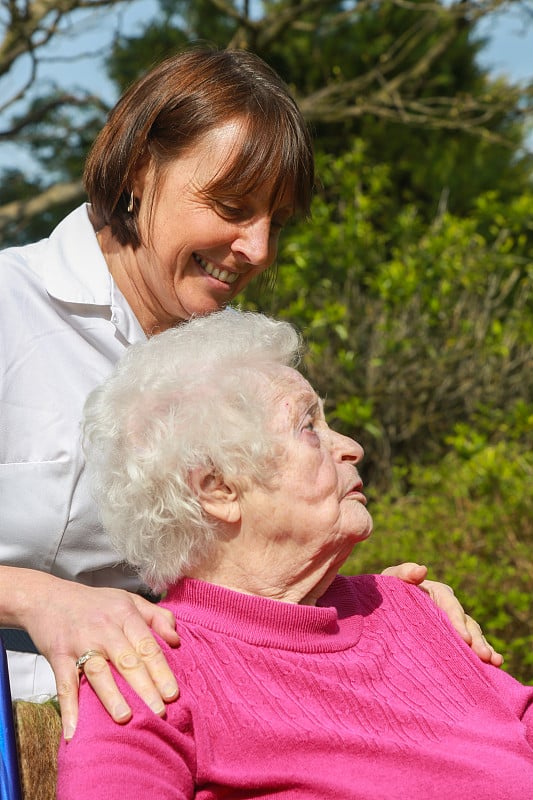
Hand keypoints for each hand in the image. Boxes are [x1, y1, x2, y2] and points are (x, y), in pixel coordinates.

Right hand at [20, 573, 179, 740]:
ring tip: (125, 719)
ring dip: (111, 696)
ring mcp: (80, 642)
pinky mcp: (58, 656)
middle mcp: (104, 628)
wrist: (47, 597)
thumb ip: (156, 616)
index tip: (173, 694)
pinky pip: (64, 684)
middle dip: (144, 687)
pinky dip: (69, 709)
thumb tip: (176, 640)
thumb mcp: (128, 600)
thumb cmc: (95, 603)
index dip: (161, 670)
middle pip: (127, 660)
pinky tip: (74, 732)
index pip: (147, 645)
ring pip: (98, 672)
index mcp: (124, 614)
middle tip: (159, 712)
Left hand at [381, 562, 503, 667]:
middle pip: (467, 623)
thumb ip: (404, 573)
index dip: (458, 621)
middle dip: (477, 640)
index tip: (464, 638)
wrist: (380, 613)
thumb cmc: (387, 594)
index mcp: (438, 593)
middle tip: (484, 655)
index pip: (451, 606)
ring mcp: (452, 627)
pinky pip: (468, 650)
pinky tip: (493, 669)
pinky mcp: (451, 642)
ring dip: (484, 649)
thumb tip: (422, 569)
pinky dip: (479, 658)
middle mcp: (450, 609)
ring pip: (473, 637)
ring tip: (495, 662)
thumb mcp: (391, 580)